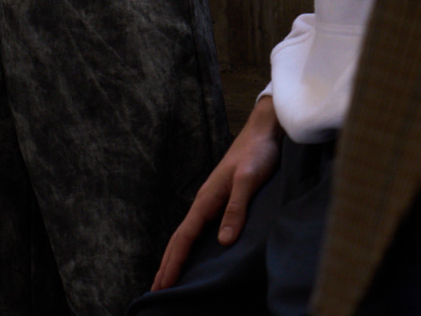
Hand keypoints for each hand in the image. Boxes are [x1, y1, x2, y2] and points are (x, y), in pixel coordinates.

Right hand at [152, 94, 282, 289]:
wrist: (265, 130)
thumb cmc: (257, 153)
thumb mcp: (248, 180)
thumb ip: (236, 209)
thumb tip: (223, 242)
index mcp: (207, 199)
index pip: (184, 237)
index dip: (174, 262)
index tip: (163, 284)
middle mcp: (205, 202)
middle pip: (180, 239)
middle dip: (167, 264)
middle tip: (155, 290)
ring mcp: (212, 202)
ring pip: (188, 235)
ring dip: (177, 257)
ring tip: (168, 278)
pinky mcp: (223, 201)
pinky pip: (201, 230)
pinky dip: (191, 246)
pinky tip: (195, 255)